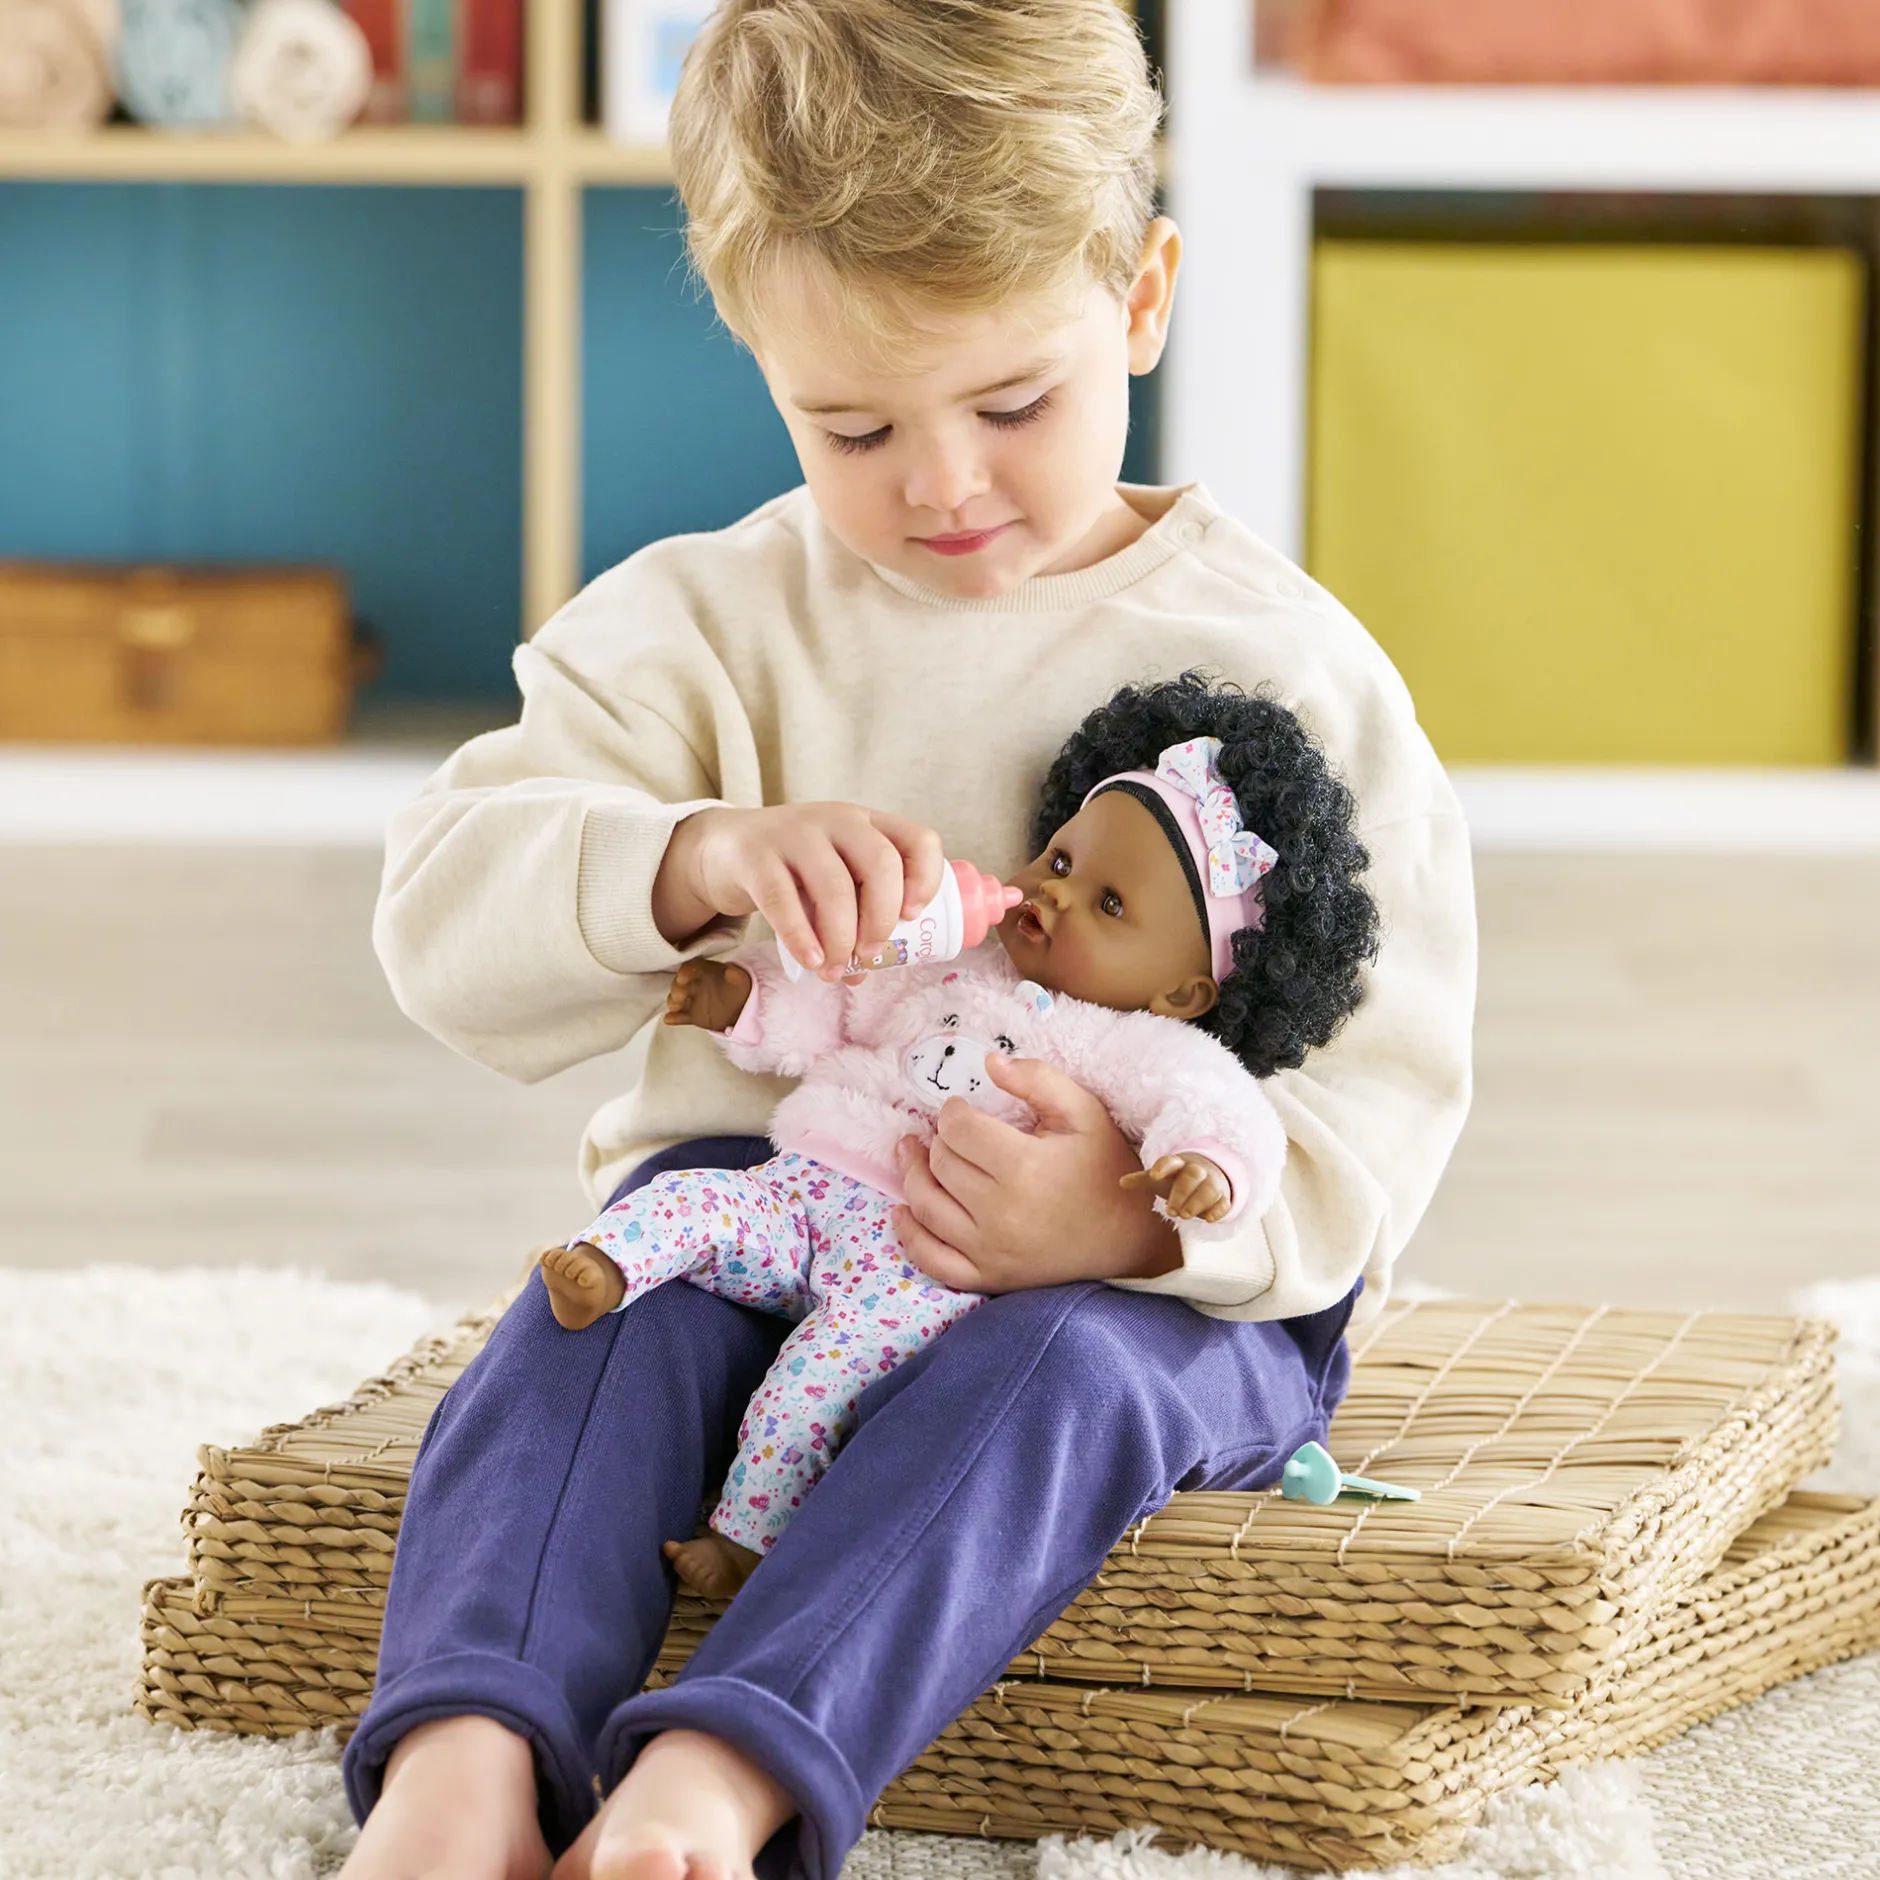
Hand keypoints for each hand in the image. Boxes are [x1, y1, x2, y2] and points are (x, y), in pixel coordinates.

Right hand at [655, 804, 944, 983]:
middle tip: (871, 954)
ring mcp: (795, 833)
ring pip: (834, 886)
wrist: (726, 848)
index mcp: (868, 824)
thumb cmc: (795, 870)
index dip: (926, 879)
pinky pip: (782, 899)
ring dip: (841, 938)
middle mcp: (837, 820)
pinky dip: (801, 937)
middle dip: (882, 919)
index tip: (915, 917)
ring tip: (836, 971)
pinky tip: (811, 961)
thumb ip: (854, 913)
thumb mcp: (835, 873)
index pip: (918, 840)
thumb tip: (865, 971)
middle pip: (880, 864)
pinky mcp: (756, 855)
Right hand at [663, 959, 751, 1031]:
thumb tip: (731, 971)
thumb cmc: (738, 988)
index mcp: (705, 971)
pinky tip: (669, 1019)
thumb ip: (735, 976)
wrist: (741, 1007)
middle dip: (676, 989)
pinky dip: (675, 1018)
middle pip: (680, 983)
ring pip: (677, 999)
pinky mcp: (692, 1015)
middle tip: (679, 997)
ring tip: (675, 1007)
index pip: (692, 967)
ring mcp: (691, 999)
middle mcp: (694, 983)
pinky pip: (682, 1016)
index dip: (685, 971)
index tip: (682, 978)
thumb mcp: (740, 981)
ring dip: (673, 1002)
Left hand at [892, 1055, 1182, 1292]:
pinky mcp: (987, 1277)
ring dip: (913, 1174)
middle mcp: (1000, 1213)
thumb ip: (1038, 1080)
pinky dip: (910, 1234)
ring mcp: (990, 1250)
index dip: (953, 1112)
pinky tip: (904, 1210)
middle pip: (940, 1164)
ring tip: (912, 1154)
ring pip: (926, 1206)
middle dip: (938, 1141)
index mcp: (1023, 1167)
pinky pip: (931, 1259)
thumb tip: (989, 1062)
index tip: (962, 1109)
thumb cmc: (1105, 1170)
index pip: (958, 1129)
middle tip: (948, 1132)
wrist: (1129, 1239)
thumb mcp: (1084, 1112)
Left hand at [1120, 1154, 1231, 1223]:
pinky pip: (1224, 1201)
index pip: (1170, 1161)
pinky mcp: (1222, 1197)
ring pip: (1210, 1188)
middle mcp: (1197, 1171)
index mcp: (1178, 1165)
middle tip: (1171, 1211)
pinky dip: (1219, 1210)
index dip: (1162, 1167)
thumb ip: (1141, 1180)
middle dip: (1182, 1192)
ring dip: (1198, 1202)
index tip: (1154, 1176)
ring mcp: (1211, 1183)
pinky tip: (1209, 1219)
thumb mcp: (1159, 1179)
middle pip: (1192, 1175)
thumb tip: (1121, 1182)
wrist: (1207, 1176)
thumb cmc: (1177, 1179)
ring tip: (1185, 1216)